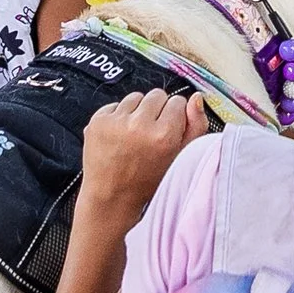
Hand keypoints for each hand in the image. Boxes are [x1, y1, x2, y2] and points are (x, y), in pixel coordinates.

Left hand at [78, 88, 206, 220]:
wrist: (111, 197)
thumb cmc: (148, 181)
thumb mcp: (181, 158)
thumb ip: (196, 126)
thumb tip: (195, 97)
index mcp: (163, 135)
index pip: (178, 102)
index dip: (175, 116)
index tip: (169, 130)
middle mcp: (139, 125)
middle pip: (157, 95)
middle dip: (157, 110)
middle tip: (151, 133)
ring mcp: (115, 122)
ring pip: (136, 97)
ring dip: (138, 111)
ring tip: (135, 135)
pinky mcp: (97, 121)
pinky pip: (115, 104)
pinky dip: (119, 116)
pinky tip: (119, 137)